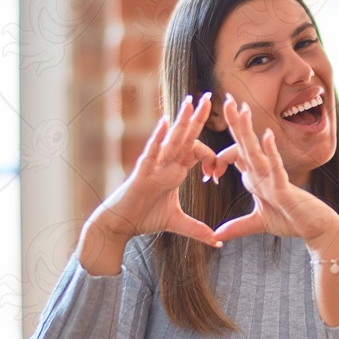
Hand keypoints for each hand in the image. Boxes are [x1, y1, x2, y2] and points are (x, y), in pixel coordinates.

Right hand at [87, 92, 223, 245]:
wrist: (120, 225)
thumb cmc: (144, 218)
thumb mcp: (177, 223)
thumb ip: (198, 229)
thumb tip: (218, 241)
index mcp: (175, 170)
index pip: (197, 152)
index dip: (212, 159)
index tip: (217, 175)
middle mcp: (166, 163)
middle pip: (185, 136)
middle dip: (197, 117)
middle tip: (209, 97)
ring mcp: (154, 165)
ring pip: (170, 138)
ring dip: (181, 119)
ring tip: (190, 101)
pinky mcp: (142, 171)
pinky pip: (151, 151)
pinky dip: (158, 138)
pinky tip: (165, 123)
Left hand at [212, 95, 338, 247]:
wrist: (316, 229)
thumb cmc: (292, 221)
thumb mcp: (258, 224)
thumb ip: (238, 227)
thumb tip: (218, 235)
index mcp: (256, 178)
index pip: (236, 157)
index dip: (219, 157)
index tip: (209, 163)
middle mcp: (264, 173)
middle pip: (245, 145)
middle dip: (235, 123)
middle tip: (227, 99)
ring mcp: (274, 178)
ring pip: (256, 151)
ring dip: (248, 130)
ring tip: (242, 108)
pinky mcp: (284, 187)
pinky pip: (276, 167)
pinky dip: (272, 152)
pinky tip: (268, 136)